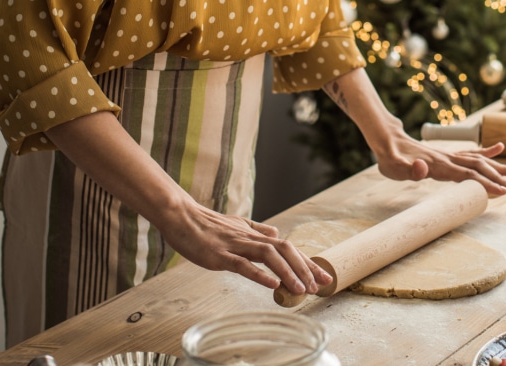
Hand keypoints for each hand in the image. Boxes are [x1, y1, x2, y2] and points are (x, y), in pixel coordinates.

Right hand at [165, 202, 332, 295]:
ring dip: (288, 273)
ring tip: (301, 290)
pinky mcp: (220, 255)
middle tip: (320, 287)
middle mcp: (250, 238)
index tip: (324, 276)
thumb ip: (257, 229)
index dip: (307, 262)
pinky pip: (243, 265)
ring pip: (269, 256)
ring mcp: (235, 245)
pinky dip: (259, 274)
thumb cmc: (206, 225)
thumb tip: (276, 232)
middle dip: (305, 268)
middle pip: (285, 250)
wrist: (181, 216)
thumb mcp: (236, 225)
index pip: (288, 247)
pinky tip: (272, 286)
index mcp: (255, 234)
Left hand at [373, 129, 505, 195]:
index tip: (502, 191)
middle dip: (497, 178)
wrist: (388, 141)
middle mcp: (447, 158)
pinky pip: (469, 152)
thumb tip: (422, 168)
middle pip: (478, 167)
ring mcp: (448, 155)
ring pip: (477, 159)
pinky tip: (498, 148)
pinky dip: (485, 151)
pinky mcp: (446, 154)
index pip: (467, 175)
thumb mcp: (394, 168)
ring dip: (496, 167)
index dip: (485, 183)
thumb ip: (409, 169)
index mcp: (439, 165)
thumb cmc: (390, 158)